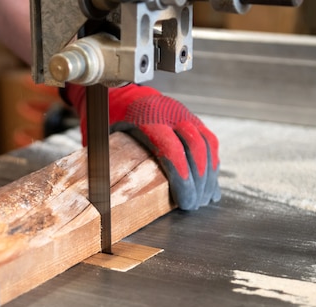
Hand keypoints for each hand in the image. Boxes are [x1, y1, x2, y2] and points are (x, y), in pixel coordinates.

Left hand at [65, 84, 220, 209]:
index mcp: (146, 119)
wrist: (120, 94)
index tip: (186, 202)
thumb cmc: (109, 120)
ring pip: (207, 144)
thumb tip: (107, 197)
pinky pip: (208, 140)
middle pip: (195, 149)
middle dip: (200, 181)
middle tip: (195, 205)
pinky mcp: (191, 117)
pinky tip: (210, 182)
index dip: (182, 180)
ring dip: (210, 173)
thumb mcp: (104, 138)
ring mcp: (183, 113)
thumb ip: (110, 162)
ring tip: (205, 198)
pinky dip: (212, 162)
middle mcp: (170, 114)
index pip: (172, 151)